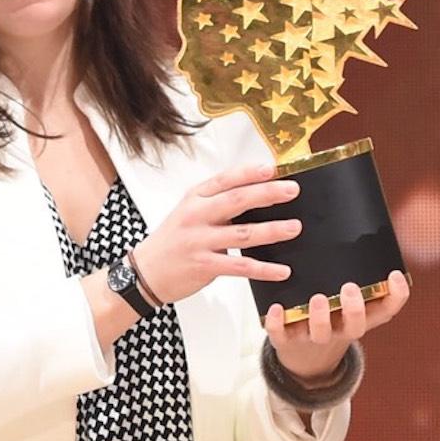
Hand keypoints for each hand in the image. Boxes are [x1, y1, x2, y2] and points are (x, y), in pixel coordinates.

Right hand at [132, 163, 300, 306]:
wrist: (145, 272)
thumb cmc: (172, 241)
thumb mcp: (189, 212)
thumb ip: (217, 204)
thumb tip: (258, 195)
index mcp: (195, 198)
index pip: (225, 180)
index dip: (250, 172)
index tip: (272, 168)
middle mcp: (197, 216)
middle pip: (237, 200)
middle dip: (268, 193)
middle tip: (292, 190)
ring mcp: (200, 241)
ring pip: (243, 234)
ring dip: (272, 230)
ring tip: (294, 227)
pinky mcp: (204, 266)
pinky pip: (240, 267)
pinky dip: (264, 270)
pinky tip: (282, 271)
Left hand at [265, 271, 411, 382]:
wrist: (304, 359)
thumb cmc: (330, 319)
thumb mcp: (346, 305)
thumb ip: (355, 279)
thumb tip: (363, 229)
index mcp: (358, 319)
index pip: (386, 311)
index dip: (396, 296)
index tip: (394, 275)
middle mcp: (339, 330)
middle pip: (355, 327)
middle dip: (354, 309)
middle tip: (351, 288)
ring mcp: (313, 337)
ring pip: (320, 333)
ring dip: (320, 317)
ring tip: (318, 298)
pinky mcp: (287, 341)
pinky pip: (281, 336)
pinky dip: (277, 324)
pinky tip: (275, 308)